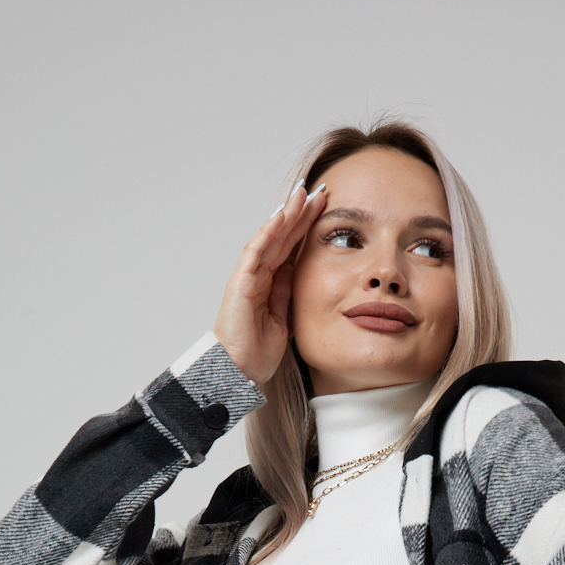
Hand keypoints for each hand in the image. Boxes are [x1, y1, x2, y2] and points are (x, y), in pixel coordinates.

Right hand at [214, 180, 327, 387]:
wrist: (239, 372)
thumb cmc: (257, 352)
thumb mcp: (285, 319)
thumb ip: (290, 295)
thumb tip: (303, 274)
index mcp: (271, 284)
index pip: (292, 249)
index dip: (307, 228)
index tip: (326, 210)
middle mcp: (258, 276)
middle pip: (283, 238)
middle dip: (301, 214)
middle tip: (320, 192)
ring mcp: (248, 277)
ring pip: (270, 238)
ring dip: (286, 216)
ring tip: (303, 195)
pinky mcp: (240, 283)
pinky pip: (255, 252)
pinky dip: (268, 233)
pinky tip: (281, 217)